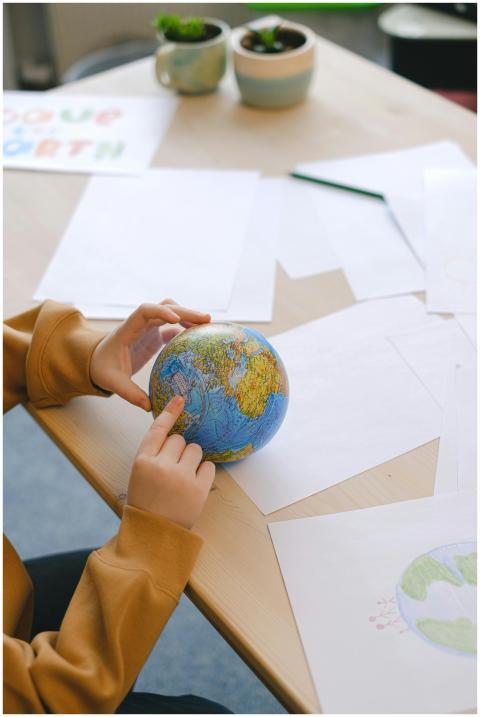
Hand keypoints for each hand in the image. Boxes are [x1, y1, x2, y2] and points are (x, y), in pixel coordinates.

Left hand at [90, 300, 209, 410]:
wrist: (98, 361)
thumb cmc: (103, 368)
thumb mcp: (113, 382)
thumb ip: (130, 394)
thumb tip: (150, 407)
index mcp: (128, 329)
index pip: (145, 311)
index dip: (160, 311)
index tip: (175, 319)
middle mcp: (140, 324)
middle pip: (165, 307)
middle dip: (185, 311)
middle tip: (205, 319)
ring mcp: (149, 328)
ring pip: (171, 312)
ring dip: (188, 315)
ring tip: (207, 324)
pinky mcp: (155, 336)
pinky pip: (173, 327)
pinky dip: (186, 328)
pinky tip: (199, 337)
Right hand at [127, 395, 214, 528]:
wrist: (154, 535)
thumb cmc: (147, 502)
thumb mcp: (140, 475)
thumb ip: (153, 454)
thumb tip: (175, 434)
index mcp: (142, 461)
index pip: (158, 430)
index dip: (169, 413)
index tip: (180, 399)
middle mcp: (161, 466)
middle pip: (179, 440)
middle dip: (179, 451)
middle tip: (172, 470)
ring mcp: (181, 477)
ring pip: (195, 450)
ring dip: (192, 460)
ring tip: (182, 479)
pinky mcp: (199, 489)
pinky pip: (208, 466)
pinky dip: (203, 473)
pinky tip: (193, 485)